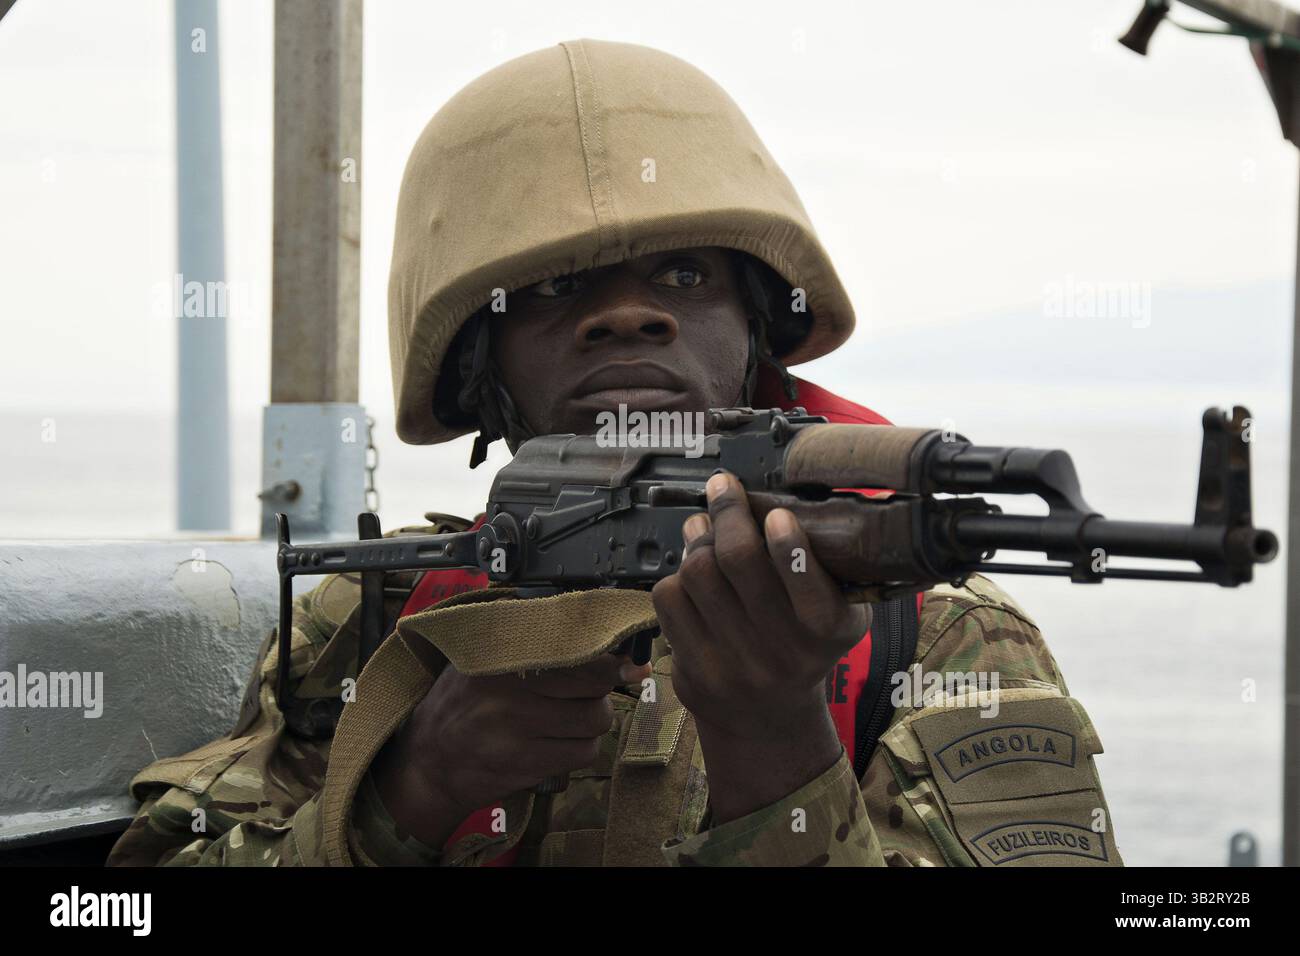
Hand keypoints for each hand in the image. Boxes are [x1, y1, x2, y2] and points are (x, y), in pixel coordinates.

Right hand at [372, 650, 650, 847]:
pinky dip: (581, 747)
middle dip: (602, 688)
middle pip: (594, 687)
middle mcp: (508, 695)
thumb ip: (529, 642)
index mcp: (499, 660)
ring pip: (594, 722)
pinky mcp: (527, 766)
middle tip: (591, 688)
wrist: (427, 762)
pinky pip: (582, 753)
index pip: (575, 653)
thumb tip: (598, 637)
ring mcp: (518, 733)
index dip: (610, 658)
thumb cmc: (460, 703)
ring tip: (570, 716)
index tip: (631, 660)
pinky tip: (560, 741)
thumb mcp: (481, 659)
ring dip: (593, 720)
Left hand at [651, 471, 869, 820]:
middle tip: (723, 488)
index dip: (789, 544)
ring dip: (698, 538)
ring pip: (698, 572)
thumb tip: (768, 503)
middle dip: (728, 512)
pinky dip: (677, 575)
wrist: (768, 718)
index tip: (777, 514)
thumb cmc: (804, 646)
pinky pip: (669, 598)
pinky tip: (692, 574)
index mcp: (827, 633)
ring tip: (704, 526)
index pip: (808, 584)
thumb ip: (824, 566)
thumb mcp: (838, 613)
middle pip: (740, 560)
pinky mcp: (694, 670)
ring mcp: (734, 665)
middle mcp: (782, 653)